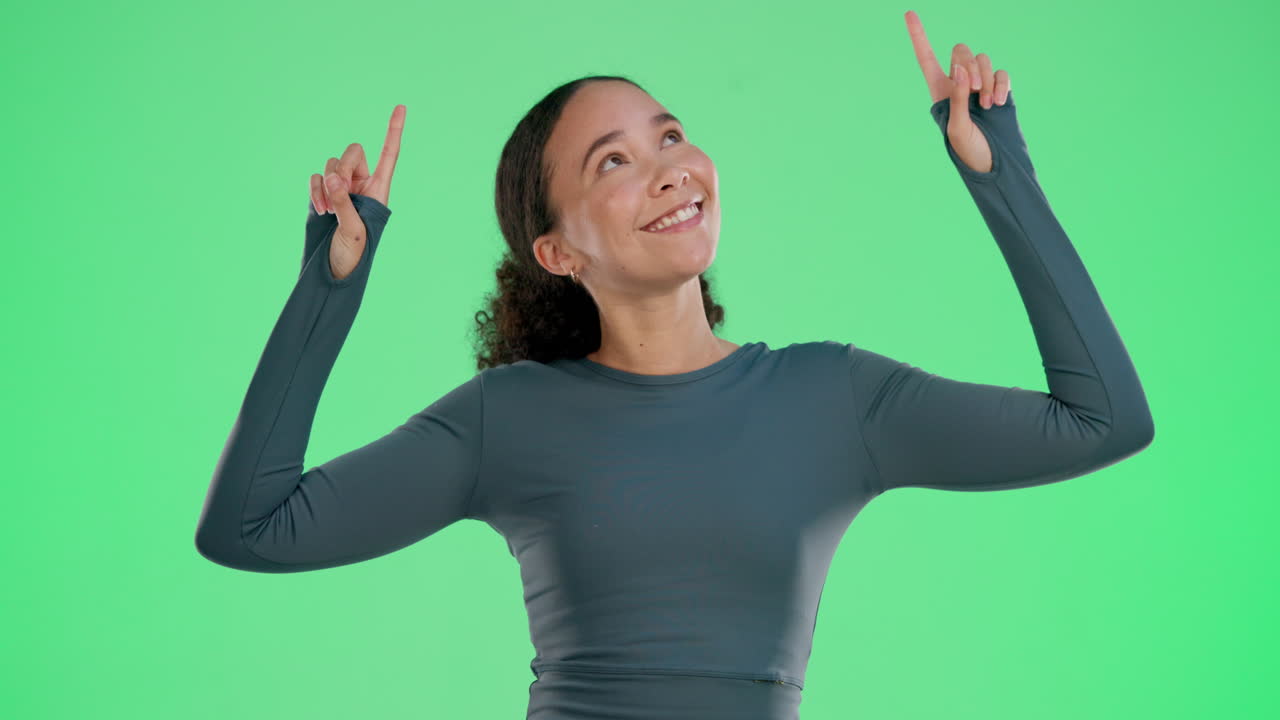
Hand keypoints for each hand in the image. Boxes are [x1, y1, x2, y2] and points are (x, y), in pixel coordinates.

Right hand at [309, 104, 405, 279]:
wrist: (334, 270)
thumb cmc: (354, 254)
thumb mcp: (353, 229)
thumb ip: (342, 201)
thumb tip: (331, 176)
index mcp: (379, 190)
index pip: (389, 154)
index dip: (394, 130)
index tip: (401, 106)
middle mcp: (361, 185)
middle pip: (353, 153)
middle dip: (343, 167)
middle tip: (338, 190)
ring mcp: (340, 189)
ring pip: (332, 164)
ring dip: (325, 183)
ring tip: (326, 210)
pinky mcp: (322, 195)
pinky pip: (316, 177)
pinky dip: (315, 189)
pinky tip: (319, 208)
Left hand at [904, 10, 1011, 172]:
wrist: (994, 163)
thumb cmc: (968, 150)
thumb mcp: (957, 126)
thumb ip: (958, 97)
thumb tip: (961, 69)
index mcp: (939, 90)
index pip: (926, 57)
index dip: (918, 36)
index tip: (908, 13)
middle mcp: (959, 83)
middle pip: (961, 51)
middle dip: (970, 67)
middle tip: (976, 92)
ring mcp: (981, 85)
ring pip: (983, 60)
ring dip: (988, 79)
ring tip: (989, 105)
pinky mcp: (1001, 89)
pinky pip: (1002, 72)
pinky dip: (1003, 84)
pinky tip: (1001, 102)